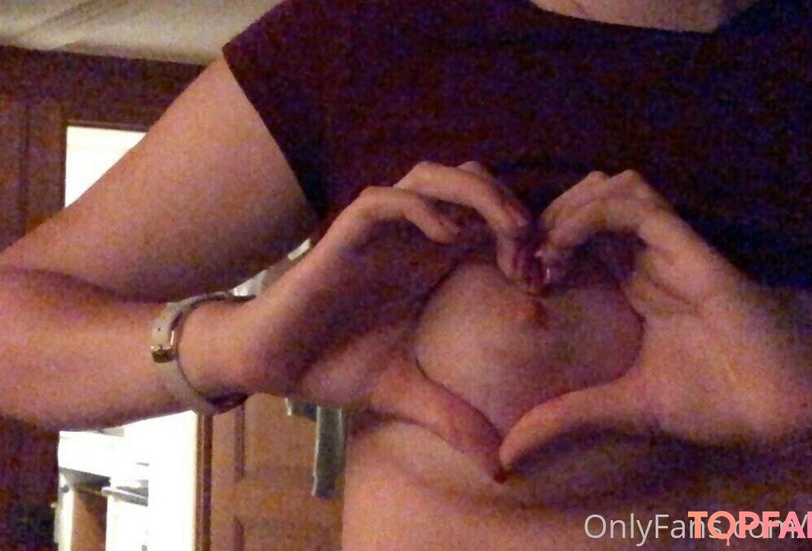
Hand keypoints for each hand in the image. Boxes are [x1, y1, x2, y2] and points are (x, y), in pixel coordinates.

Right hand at [252, 161, 532, 477]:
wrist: (269, 365)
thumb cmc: (332, 364)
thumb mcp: (406, 393)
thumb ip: (453, 418)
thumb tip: (500, 468)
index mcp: (429, 261)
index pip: (488, 218)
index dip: (524, 236)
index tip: (542, 279)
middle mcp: (407, 238)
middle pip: (468, 180)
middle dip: (509, 202)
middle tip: (532, 249)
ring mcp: (376, 234)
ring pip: (430, 175)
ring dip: (475, 192)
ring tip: (507, 229)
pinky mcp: (341, 239)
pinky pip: (383, 202)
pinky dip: (419, 208)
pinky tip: (446, 237)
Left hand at [500, 170, 811, 470]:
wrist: (789, 409)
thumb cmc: (720, 403)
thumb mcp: (623, 408)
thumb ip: (567, 417)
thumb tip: (508, 453)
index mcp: (637, 282)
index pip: (578, 233)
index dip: (539, 242)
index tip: (515, 280)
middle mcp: (651, 257)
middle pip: (588, 199)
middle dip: (543, 220)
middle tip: (519, 264)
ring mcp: (672, 250)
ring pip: (611, 188)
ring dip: (565, 210)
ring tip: (542, 257)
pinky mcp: (694, 250)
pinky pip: (637, 208)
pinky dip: (591, 216)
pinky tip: (563, 252)